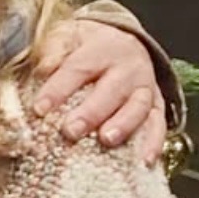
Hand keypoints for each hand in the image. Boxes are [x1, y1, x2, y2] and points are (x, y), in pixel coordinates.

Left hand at [34, 20, 165, 165]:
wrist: (121, 42)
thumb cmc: (87, 47)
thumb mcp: (67, 37)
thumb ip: (53, 50)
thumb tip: (44, 68)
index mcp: (101, 49)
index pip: (77, 68)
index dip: (58, 89)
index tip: (39, 109)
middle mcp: (127, 67)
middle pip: (110, 90)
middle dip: (91, 112)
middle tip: (71, 131)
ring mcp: (144, 87)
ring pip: (138, 107)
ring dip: (124, 125)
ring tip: (107, 140)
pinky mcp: (157, 105)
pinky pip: (158, 124)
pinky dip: (154, 142)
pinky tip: (145, 160)